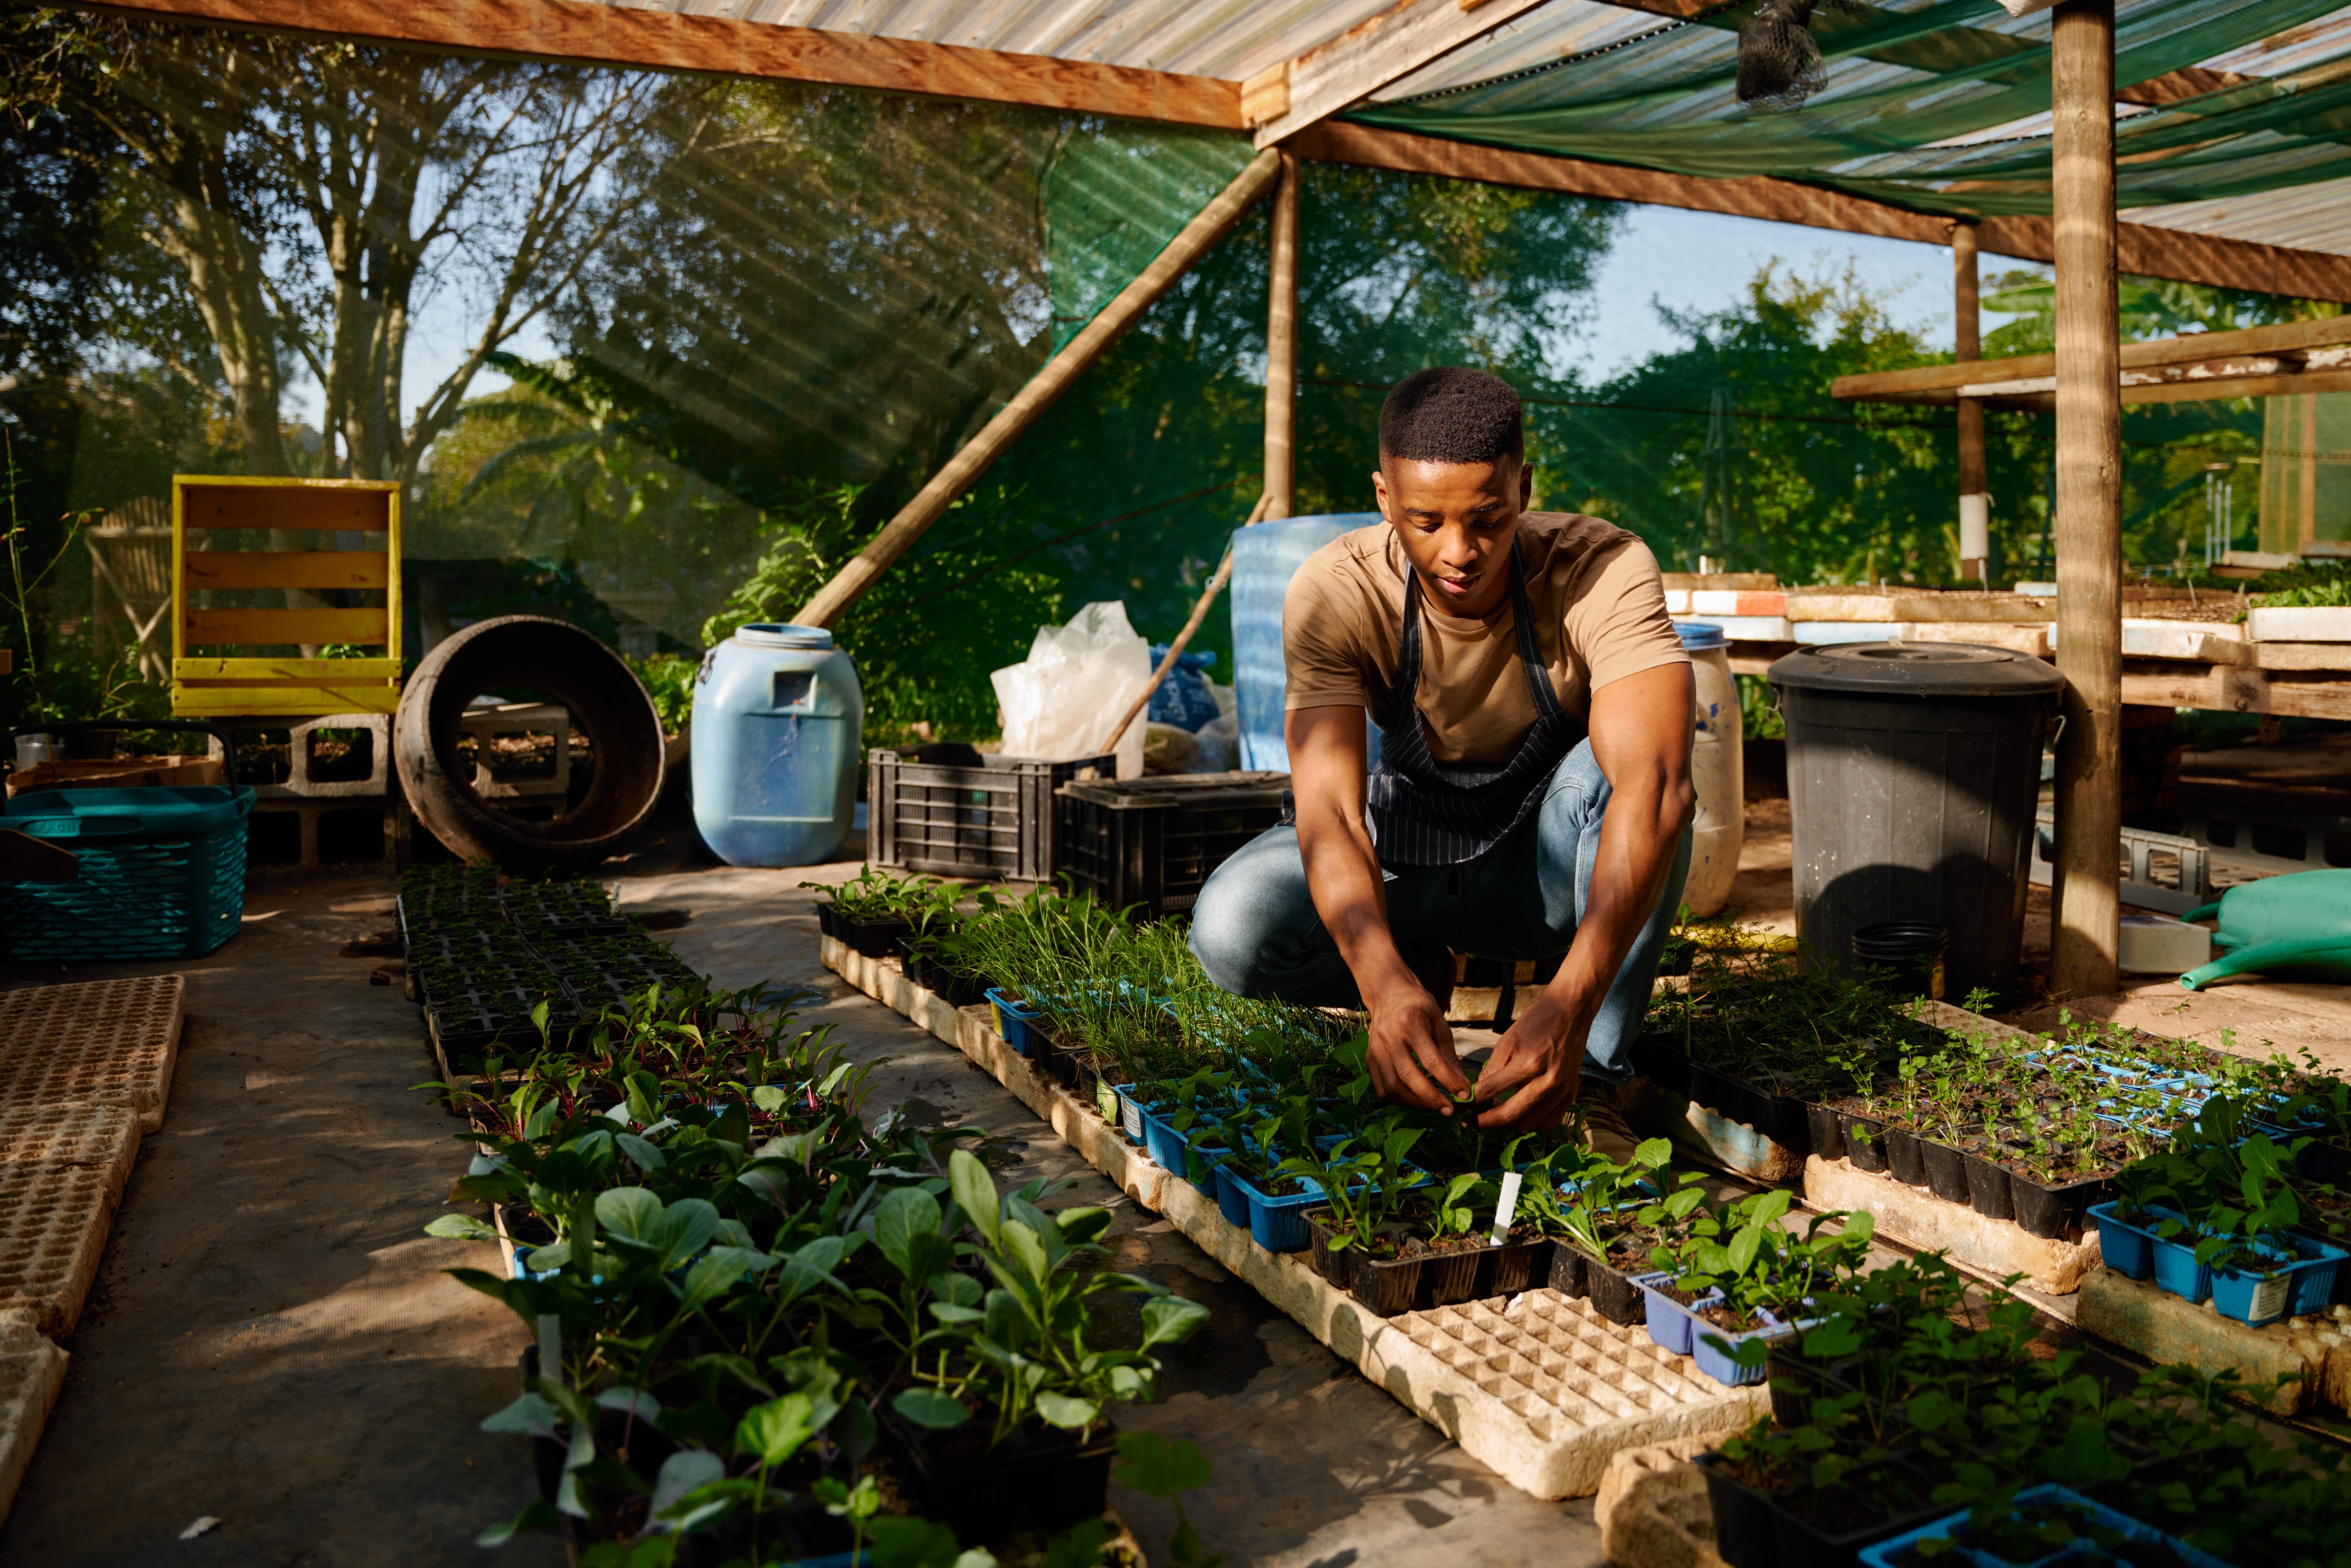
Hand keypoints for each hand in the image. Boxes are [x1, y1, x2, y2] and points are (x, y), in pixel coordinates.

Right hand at [1364, 976, 1470, 1114]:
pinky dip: (1399, 1099)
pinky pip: (1382, 1088)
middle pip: (1407, 1077)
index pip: (1431, 1060)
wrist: (1388, 993)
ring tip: (1432, 1106)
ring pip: (1391, 1087)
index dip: (1449, 1081)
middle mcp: (1388, 1037)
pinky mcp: (1369, 1058)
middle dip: (1430, 1098)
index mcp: (1409, 1022)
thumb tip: (1461, 1084)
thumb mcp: (1439, 1023)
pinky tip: (1414, 1100)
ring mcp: (1375, 1049)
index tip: (1464, 1094)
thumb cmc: (1418, 1006)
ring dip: (1414, 1103)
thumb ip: (1449, 1054)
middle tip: (1448, 1110)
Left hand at [1472, 990, 1587, 1130]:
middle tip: (1470, 1122)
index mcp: (1529, 1064)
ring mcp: (1562, 1092)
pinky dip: (1531, 1124)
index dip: (1472, 1103)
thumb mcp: (1507, 1041)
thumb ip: (1491, 1070)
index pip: (1492, 1091)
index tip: (1460, 1109)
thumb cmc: (1536, 1023)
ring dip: (1508, 1125)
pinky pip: (1548, 1123)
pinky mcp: (1570, 1096)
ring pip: (1529, 1125)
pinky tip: (1519, 1114)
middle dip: (1485, 1122)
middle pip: (1511, 1116)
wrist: (1571, 1012)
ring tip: (1494, 1116)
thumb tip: (1476, 1095)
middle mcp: (1548, 1082)